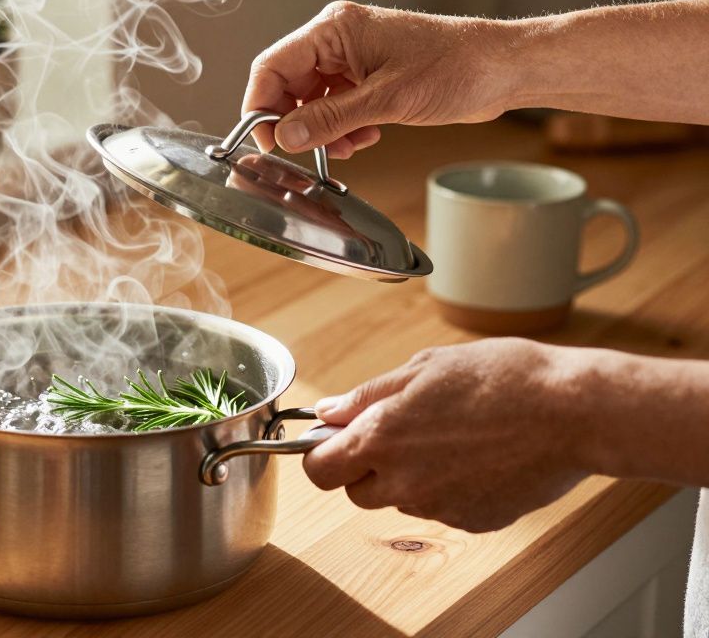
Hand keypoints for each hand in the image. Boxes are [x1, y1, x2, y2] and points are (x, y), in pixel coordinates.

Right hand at [242, 1, 513, 157]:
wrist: (501, 70)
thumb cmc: (456, 66)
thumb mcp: (387, 100)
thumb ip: (330, 119)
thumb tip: (286, 136)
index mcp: (335, 30)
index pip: (272, 66)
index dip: (260, 106)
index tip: (266, 142)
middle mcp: (338, 40)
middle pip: (287, 85)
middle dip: (294, 123)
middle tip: (305, 152)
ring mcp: (353, 59)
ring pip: (310, 101)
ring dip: (321, 130)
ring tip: (345, 147)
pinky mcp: (368, 77)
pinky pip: (334, 106)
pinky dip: (340, 128)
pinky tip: (363, 137)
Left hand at [301, 338, 593, 532]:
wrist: (573, 412)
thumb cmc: (504, 379)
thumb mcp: (423, 369)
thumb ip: (368, 396)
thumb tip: (329, 412)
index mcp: (382, 439)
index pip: (317, 470)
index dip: (322, 453)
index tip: (335, 439)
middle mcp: (404, 483)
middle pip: (356, 492)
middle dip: (366, 467)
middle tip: (399, 433)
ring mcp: (439, 508)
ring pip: (400, 500)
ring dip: (409, 477)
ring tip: (451, 437)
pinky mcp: (473, 522)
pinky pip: (442, 508)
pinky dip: (449, 488)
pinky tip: (478, 456)